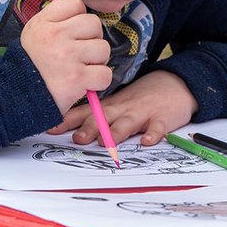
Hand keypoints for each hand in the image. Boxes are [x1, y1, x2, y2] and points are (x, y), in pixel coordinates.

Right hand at [21, 0, 111, 113]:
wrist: (19, 97)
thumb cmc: (33, 65)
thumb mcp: (34, 33)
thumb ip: (56, 19)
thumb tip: (81, 11)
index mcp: (44, 22)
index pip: (75, 2)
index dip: (78, 17)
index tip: (71, 32)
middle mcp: (55, 35)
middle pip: (94, 24)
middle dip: (91, 39)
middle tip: (79, 53)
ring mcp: (67, 56)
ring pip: (103, 48)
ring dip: (97, 61)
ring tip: (81, 68)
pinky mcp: (77, 78)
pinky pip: (105, 73)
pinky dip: (99, 81)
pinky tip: (85, 83)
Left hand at [47, 69, 197, 146]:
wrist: (175, 83)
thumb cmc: (141, 98)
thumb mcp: (117, 103)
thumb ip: (96, 115)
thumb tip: (66, 128)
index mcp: (110, 106)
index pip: (85, 112)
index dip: (68, 121)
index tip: (51, 128)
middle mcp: (123, 109)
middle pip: (104, 118)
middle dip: (90, 128)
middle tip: (78, 139)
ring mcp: (143, 112)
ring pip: (128, 123)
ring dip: (117, 132)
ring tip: (107, 142)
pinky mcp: (163, 118)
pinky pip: (158, 127)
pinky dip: (153, 134)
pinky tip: (147, 142)